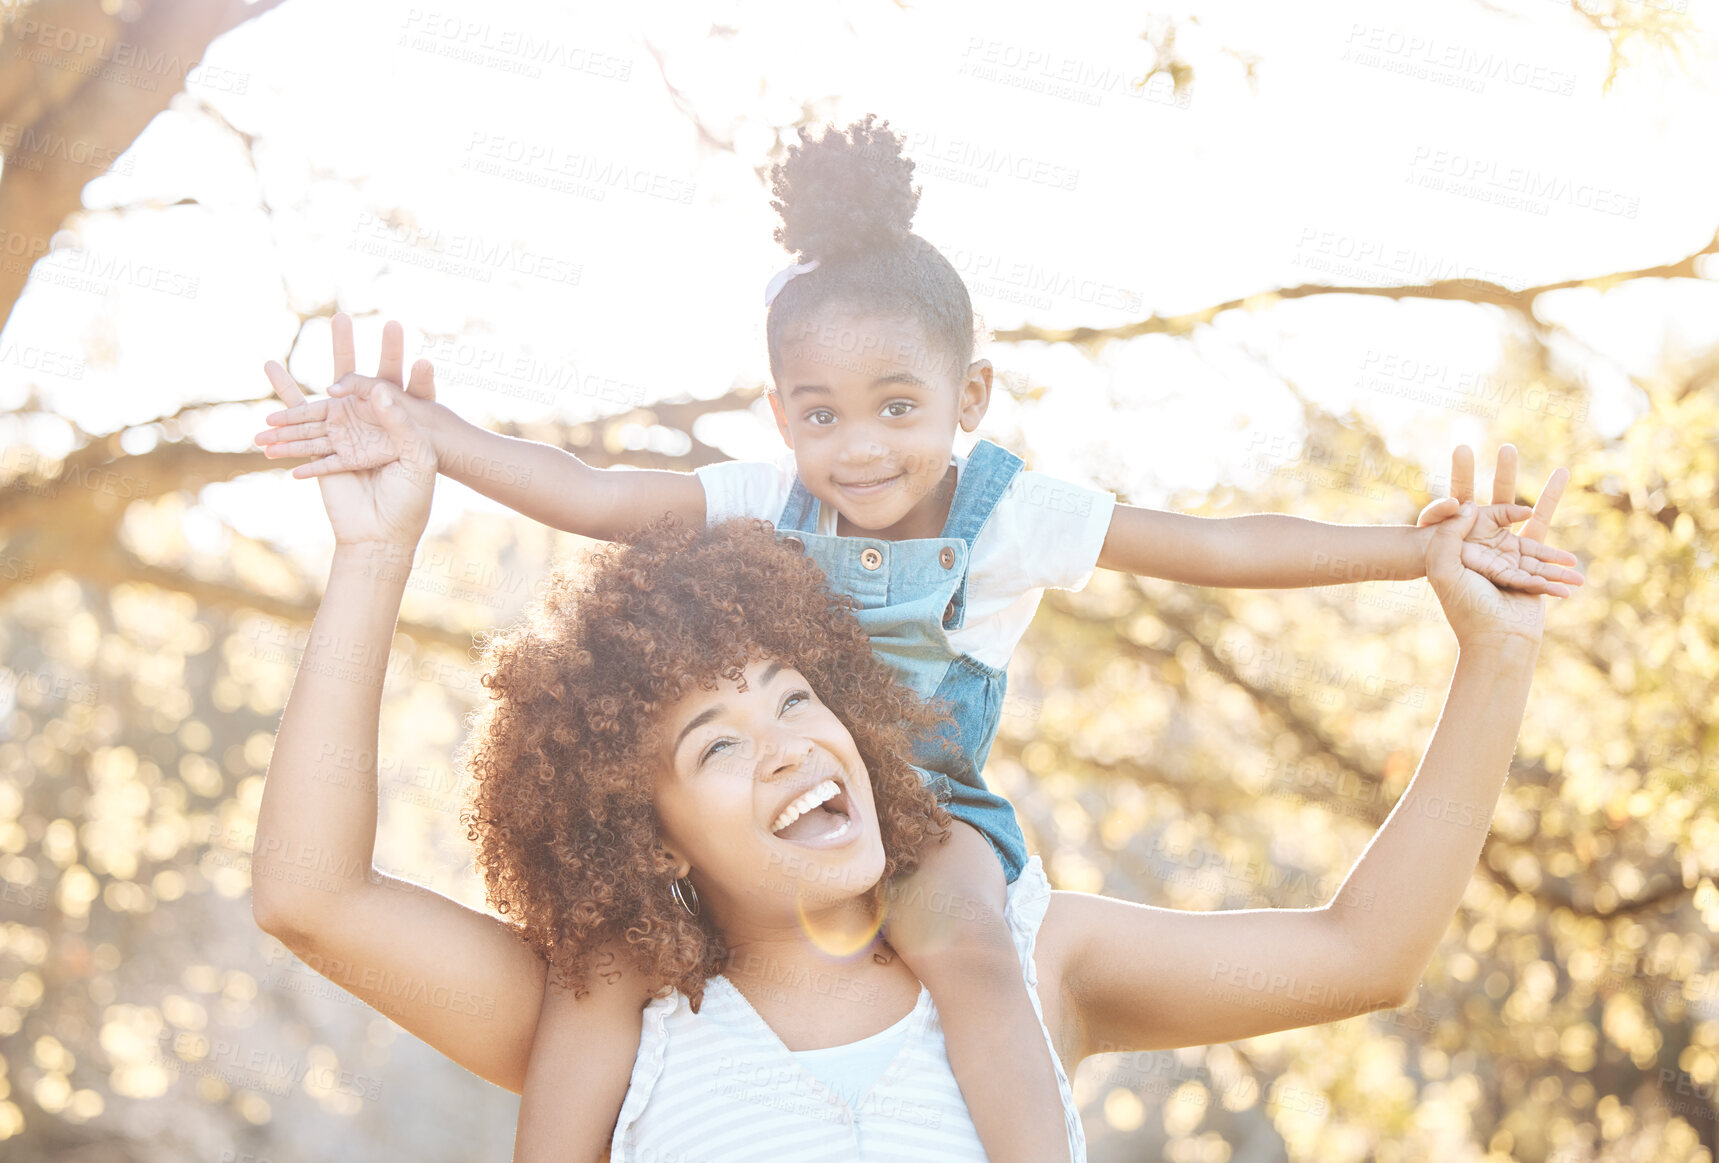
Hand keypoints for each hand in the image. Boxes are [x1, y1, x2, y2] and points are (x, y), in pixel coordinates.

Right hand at [260, 321, 435, 548]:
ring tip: (295, 341)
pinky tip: (271, 369)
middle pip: (354, 378)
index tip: (395, 326)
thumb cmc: (411, 500)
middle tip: (342, 315)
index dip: (394, 355)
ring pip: (321, 398)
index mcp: (397, 423)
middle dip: (346, 347)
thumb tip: (376, 387)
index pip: (393, 381)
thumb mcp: (418, 459)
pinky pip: (301, 422)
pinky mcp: (324, 450)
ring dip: (312, 370)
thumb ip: (400, 423)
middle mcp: (368, 424)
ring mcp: (344, 435)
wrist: (385, 535)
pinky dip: (285, 397)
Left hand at [1422, 449, 1569, 650]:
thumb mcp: (1445, 569)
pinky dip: (1552, 501)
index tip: (1463, 449)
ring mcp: (1509, 555)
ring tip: (1557, 466)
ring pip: (1527, 515)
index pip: (1460, 507)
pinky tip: (1561, 478)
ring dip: (1542, 492)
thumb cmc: (1467, 607)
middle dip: (1502, 475)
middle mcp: (1484, 548)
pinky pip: (1546, 534)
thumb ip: (1448, 535)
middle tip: (1507, 447)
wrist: (1498, 638)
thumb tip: (1466, 505)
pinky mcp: (1532, 565)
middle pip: (1496, 503)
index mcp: (1458, 547)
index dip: (1460, 478)